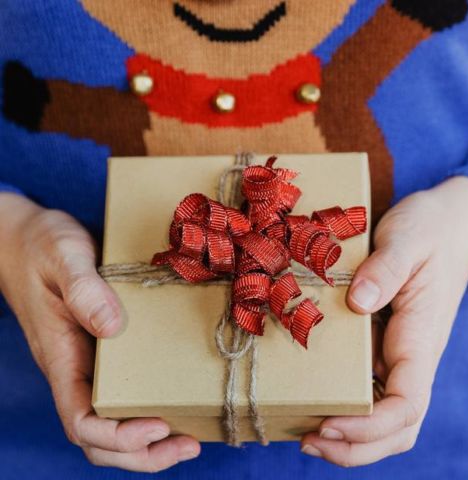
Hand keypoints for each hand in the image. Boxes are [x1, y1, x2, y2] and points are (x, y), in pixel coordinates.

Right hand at [0, 193, 200, 471]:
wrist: (27, 237)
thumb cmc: (41, 245)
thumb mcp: (63, 256)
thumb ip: (84, 289)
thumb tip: (114, 327)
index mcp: (60, 357)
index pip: (82, 421)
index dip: (118, 437)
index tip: (158, 426)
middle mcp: (75, 370)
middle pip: (100, 438)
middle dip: (143, 454)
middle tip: (190, 447)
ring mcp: (90, 364)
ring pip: (114, 422)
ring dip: (151, 441)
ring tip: (192, 440)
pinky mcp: (106, 350)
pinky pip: (126, 392)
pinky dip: (151, 407)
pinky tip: (181, 403)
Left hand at [300, 177, 467, 465]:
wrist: (452, 225)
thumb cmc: (431, 229)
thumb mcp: (408, 237)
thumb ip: (386, 267)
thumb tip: (359, 303)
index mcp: (421, 338)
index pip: (407, 404)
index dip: (370, 427)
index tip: (328, 424)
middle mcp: (414, 358)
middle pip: (398, 429)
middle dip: (356, 448)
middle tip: (307, 441)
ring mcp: (401, 356)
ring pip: (386, 419)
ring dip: (351, 439)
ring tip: (305, 434)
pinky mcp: (388, 347)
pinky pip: (372, 391)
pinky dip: (348, 410)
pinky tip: (315, 402)